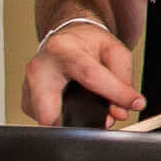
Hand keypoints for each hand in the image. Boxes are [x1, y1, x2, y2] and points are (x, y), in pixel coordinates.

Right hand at [23, 22, 140, 126]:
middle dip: (77, 122)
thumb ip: (123, 78)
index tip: (133, 104)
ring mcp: (28, 86)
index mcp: (61, 49)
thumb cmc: (89, 44)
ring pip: (48, 120)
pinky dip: (63, 118)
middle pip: (51, 111)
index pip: (90, 76)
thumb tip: (121, 111)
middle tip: (100, 119)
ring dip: (72, 120)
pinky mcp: (26, 101)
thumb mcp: (114, 51)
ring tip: (88, 107)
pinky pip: (45, 119)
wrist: (68, 38)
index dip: (115, 94)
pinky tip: (73, 105)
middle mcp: (38, 67)